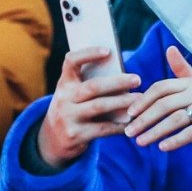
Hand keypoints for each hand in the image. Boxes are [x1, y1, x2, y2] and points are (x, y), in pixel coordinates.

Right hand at [36, 49, 141, 168]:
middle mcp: (63, 98)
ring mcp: (67, 117)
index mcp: (64, 83)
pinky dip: (119, 125)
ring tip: (139, 99)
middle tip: (137, 79)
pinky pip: (102, 129)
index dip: (88, 53)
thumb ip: (90, 85)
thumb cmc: (73, 109)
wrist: (52, 139)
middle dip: (117, 82)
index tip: (108, 51)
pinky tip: (131, 121)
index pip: (71, 61)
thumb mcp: (73, 94)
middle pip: (93, 86)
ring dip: (122, 102)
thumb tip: (123, 79)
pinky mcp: (74, 135)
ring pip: (99, 106)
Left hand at [123, 45, 191, 151]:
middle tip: (128, 132)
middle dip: (144, 118)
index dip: (144, 99)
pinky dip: (176, 140)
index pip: (161, 88)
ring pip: (176, 119)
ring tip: (140, 142)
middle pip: (165, 104)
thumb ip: (183, 70)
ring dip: (155, 131)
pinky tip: (162, 148)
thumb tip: (170, 49)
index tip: (129, 113)